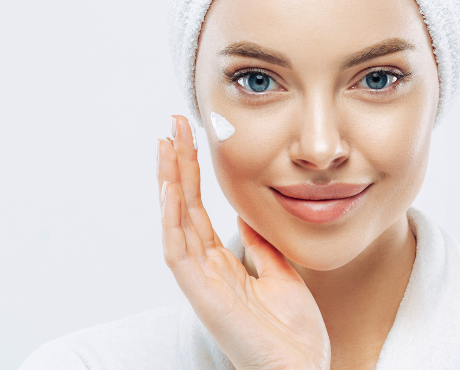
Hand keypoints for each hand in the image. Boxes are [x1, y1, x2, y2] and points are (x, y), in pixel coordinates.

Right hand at [157, 115, 329, 369]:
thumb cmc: (293, 334)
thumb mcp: (280, 274)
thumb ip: (260, 245)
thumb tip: (248, 214)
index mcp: (222, 265)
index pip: (198, 210)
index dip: (192, 173)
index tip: (190, 137)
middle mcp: (205, 269)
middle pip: (182, 208)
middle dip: (177, 165)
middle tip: (173, 124)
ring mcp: (201, 282)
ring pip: (174, 222)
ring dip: (169, 181)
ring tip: (166, 143)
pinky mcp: (202, 295)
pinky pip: (178, 251)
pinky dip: (171, 219)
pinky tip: (171, 189)